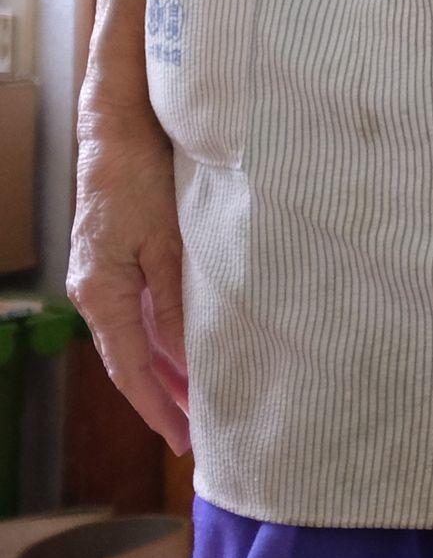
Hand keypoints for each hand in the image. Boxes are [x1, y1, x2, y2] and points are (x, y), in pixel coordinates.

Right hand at [69, 0, 191, 453]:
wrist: (123, 116)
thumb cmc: (144, 170)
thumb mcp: (168, 238)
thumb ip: (181, 297)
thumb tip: (194, 354)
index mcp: (100, 291)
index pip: (130, 369)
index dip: (160, 408)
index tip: (184, 442)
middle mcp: (99, 287)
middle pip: (135, 358)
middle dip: (169, 395)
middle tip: (204, 432)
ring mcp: (110, 269)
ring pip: (144, 333)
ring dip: (174, 365)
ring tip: (209, 399)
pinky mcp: (126, 249)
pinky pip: (148, 305)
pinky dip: (173, 331)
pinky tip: (199, 342)